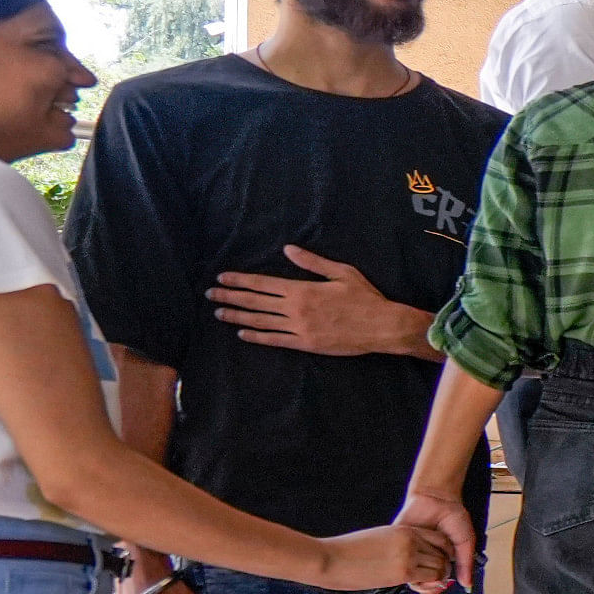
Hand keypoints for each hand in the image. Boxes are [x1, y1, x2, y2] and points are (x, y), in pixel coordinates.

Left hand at [209, 245, 430, 357]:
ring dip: (237, 317)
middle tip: (211, 295)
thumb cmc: (365, 297)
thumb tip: (289, 249)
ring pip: (260, 322)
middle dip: (230, 297)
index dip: (241, 281)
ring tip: (219, 314)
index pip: (263, 283)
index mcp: (303, 289)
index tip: (222, 278)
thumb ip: (313, 262)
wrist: (382, 326)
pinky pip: (275, 340)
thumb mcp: (342, 273)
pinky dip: (257, 337)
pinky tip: (242, 334)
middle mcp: (295, 308)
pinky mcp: (305, 344)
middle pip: (255, 302)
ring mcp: (299, 328)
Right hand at [323, 520, 455, 593]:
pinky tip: (423, 591)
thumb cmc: (346, 552)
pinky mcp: (403, 572)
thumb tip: (400, 557)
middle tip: (436, 579)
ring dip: (440, 578)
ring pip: (441, 567)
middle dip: (444, 567)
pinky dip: (432, 587)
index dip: (441, 552)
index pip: (438, 538)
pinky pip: (431, 579)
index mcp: (404, 529)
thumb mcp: (377, 540)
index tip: (435, 564)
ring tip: (430, 587)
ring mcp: (408, 554)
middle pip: (443, 552)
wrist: (329, 558)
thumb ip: (394, 545)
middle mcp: (410, 539)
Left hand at [393, 489, 479, 593]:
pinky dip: (405, 566)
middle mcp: (423, 558)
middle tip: (436, 591)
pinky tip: (414, 568)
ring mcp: (410, 551)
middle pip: (421, 582)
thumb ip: (465, 563)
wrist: (438, 497)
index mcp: (438, 559)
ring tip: (429, 580)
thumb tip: (466, 586)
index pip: (434, 581)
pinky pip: (398, 559)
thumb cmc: (454, 516)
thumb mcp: (465, 542)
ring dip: (418, 581)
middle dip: (428, 591)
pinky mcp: (398, 542)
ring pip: (408, 574)